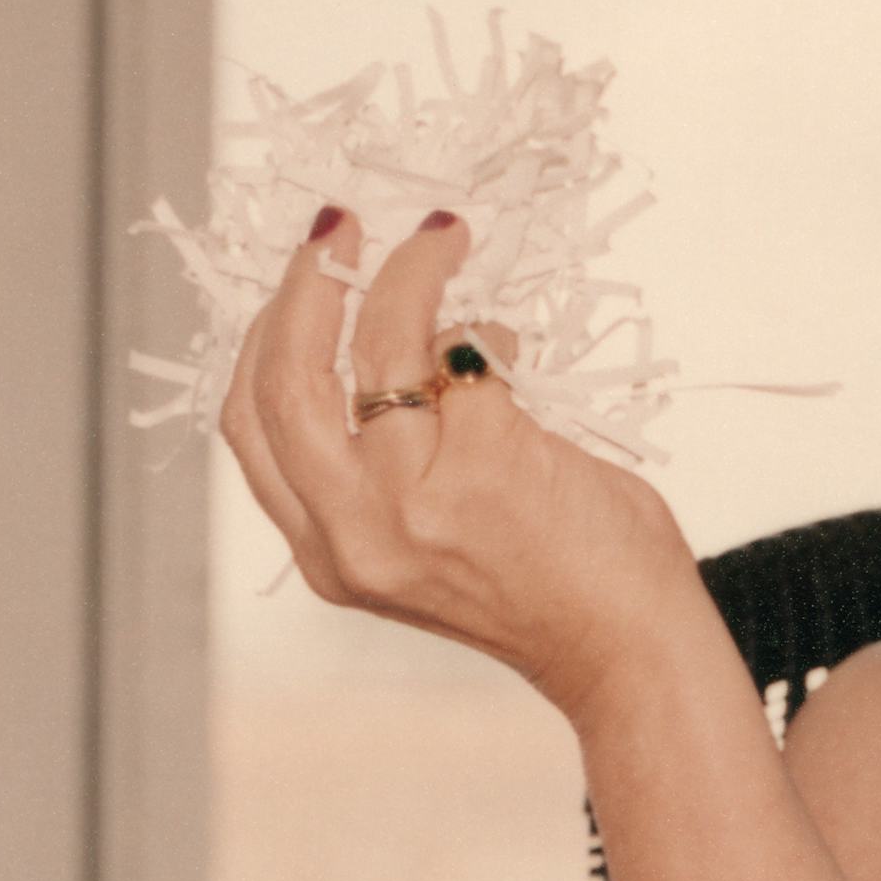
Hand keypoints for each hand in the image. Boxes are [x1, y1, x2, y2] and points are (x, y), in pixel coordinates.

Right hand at [219, 206, 712, 739]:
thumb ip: (384, 470)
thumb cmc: (544, 587)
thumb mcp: (421, 546)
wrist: (628, 652)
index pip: (251, 426)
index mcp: (327, 553)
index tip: (300, 282)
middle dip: (304, 286)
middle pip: (284, 379)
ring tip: (439, 239)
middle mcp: (354, 533)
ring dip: (406, 274)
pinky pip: (466, 356)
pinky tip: (507, 336)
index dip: (263, 337)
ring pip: (377, 348)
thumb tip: (399, 340)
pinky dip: (485, 328)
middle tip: (338, 228)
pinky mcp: (487, 465)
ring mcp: (416, 501)